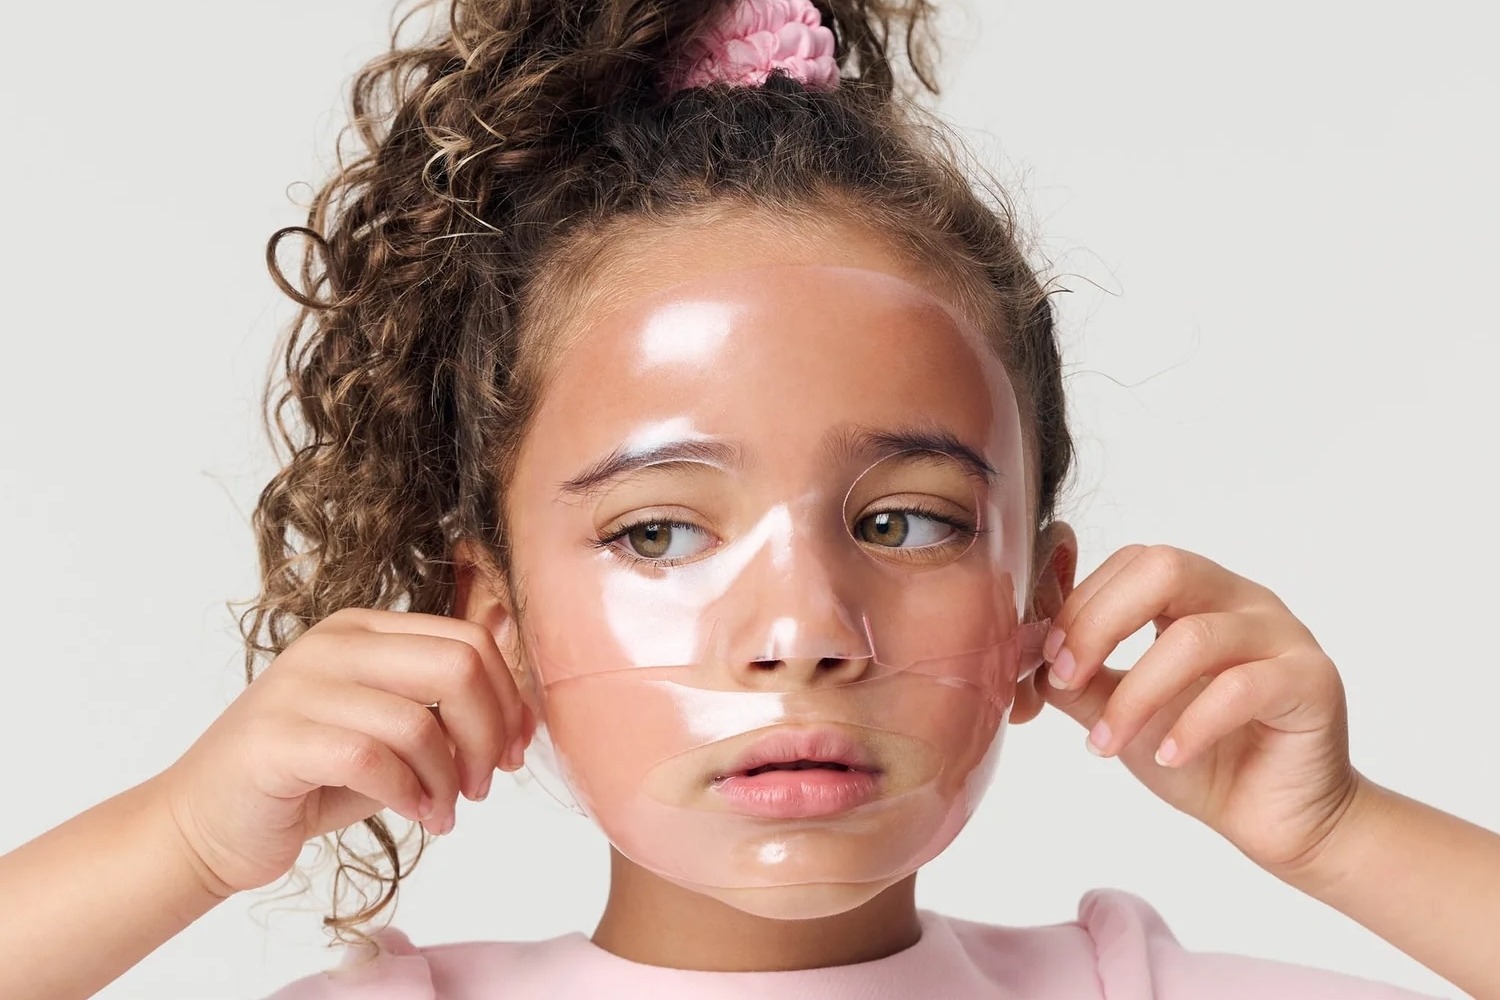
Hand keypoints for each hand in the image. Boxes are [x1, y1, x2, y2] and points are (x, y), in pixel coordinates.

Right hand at [153, 608, 532, 897]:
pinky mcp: (277, 739)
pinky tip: (417, 816)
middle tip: (482, 783)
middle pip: (458, 666)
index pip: (470, 640)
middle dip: (489, 732)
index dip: (508, 699)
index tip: (513, 750)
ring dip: (448, 780)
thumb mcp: (391, 733)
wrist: (205, 825)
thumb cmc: (309, 780)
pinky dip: (410, 794)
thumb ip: (446, 709)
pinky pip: (373, 759)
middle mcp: (334, 644)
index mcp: (365, 629)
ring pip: (420, 721)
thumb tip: (526, 701)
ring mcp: (300, 687)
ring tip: (444, 811)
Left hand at [1035, 544, 1362, 879]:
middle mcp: (1244, 601)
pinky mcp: (1312, 682)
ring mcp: (1284, 637)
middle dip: (1100, 623)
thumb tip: (1031, 657)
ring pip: (1196, 637)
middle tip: (1068, 678)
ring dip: (1135, 695)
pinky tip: (1170, 757)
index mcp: (1199, 594)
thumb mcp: (1123, 714)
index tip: (1051, 658)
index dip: (1083, 603)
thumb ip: (1082, 680)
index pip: (1134, 562)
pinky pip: (1242, 688)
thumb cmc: (1202, 757)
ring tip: (1107, 743)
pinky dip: (1192, 724)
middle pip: (1166, 569)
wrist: (1274, 820)